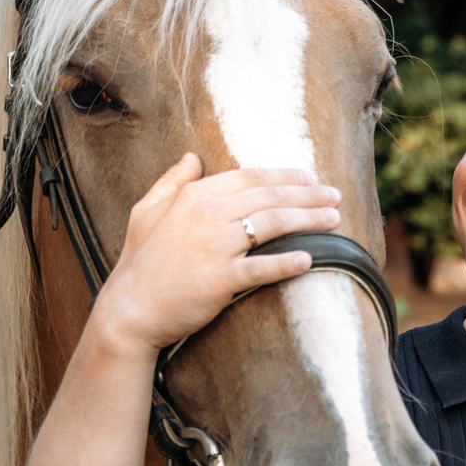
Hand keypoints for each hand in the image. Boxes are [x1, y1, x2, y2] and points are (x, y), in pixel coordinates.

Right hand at [87, 155, 343, 353]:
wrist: (129, 309)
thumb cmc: (139, 262)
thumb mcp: (146, 211)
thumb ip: (171, 181)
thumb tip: (191, 157)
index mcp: (194, 196)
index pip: (250, 177)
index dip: (284, 176)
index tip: (310, 177)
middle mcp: (208, 215)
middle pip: (269, 197)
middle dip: (308, 194)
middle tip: (335, 196)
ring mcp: (216, 247)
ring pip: (273, 225)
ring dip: (309, 220)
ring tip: (335, 219)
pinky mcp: (221, 279)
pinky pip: (262, 268)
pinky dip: (287, 263)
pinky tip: (309, 259)